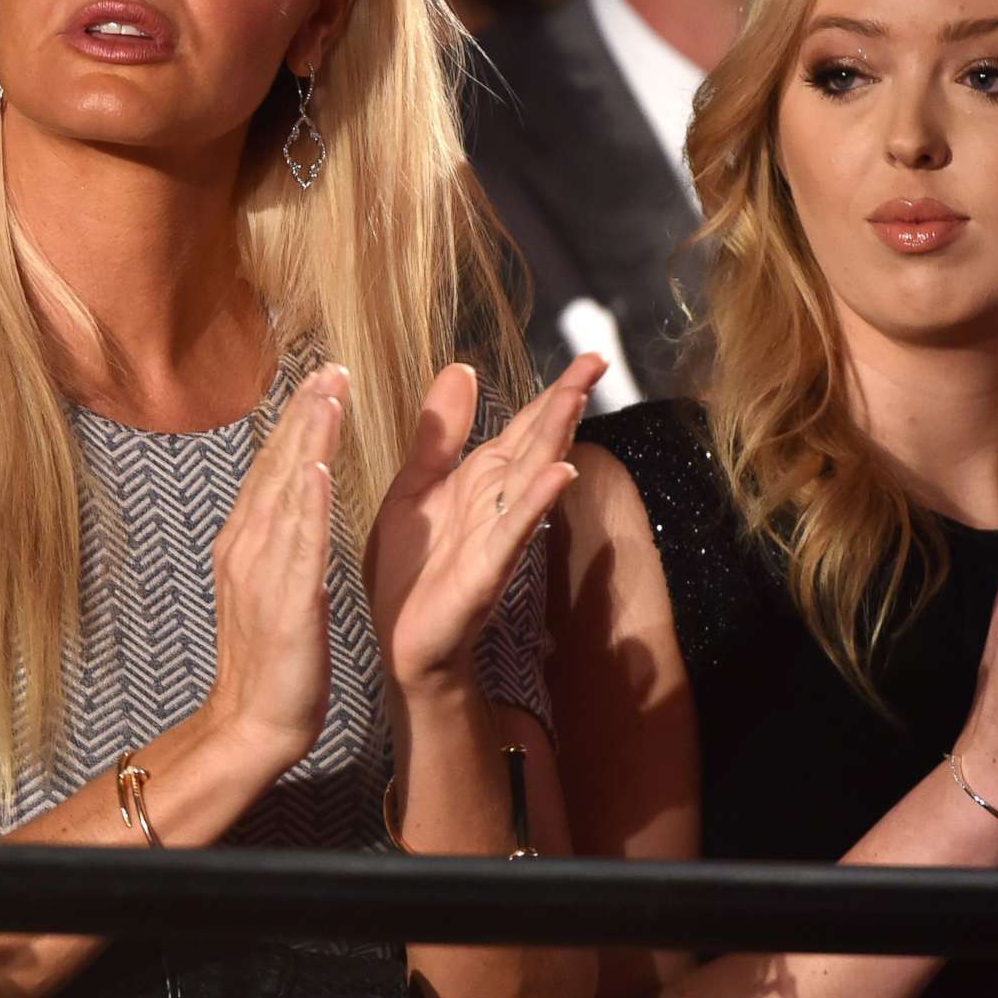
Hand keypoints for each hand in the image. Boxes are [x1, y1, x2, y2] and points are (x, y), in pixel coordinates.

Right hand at [200, 365, 347, 766]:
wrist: (251, 723)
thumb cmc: (270, 660)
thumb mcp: (272, 584)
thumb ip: (281, 538)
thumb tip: (296, 494)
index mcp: (246, 541)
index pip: (274, 467)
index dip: (298, 421)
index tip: (321, 379)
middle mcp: (247, 546)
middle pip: (277, 467)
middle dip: (304, 415)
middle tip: (329, 367)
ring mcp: (262, 571)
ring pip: (286, 492)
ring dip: (306, 441)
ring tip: (328, 396)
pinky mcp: (285, 601)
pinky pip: (296, 545)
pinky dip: (304, 504)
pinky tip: (316, 469)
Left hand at [366, 357, 602, 696]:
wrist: (400, 641)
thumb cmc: (409, 567)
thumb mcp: (415, 485)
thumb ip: (441, 433)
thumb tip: (462, 369)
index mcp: (480, 478)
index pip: (525, 425)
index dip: (554, 392)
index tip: (589, 357)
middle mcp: (496, 501)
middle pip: (537, 442)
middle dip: (565, 402)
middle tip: (596, 361)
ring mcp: (496, 534)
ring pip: (532, 477)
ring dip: (556, 439)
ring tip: (576, 399)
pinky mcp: (486, 569)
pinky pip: (515, 531)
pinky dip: (537, 502)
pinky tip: (559, 475)